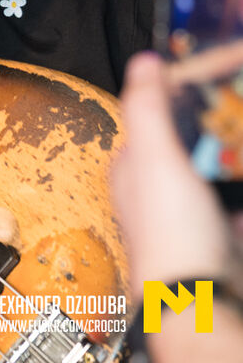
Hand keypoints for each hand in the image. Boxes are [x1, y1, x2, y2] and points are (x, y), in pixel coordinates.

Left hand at [111, 51, 229, 293]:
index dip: (172, 97)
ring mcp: (192, 223)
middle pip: (185, 151)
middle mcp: (159, 197)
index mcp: (134, 172)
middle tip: (231, 108)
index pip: (149, 122)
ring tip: (238, 138)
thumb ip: (147, 108)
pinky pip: (233, 213)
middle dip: (210, 131)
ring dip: (228, 162)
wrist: (203, 304)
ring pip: (212, 181)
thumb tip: (143, 62)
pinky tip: (239, 182)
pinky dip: (238, 197)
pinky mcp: (222, 245)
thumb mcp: (154, 158)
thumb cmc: (170, 236)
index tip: (202, 76)